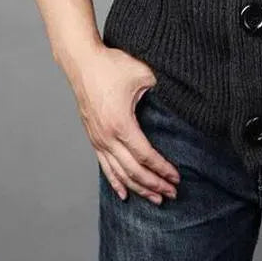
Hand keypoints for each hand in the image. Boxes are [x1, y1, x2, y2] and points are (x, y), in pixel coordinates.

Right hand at [65, 43, 180, 204]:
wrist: (83, 61)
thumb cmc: (112, 65)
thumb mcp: (143, 73)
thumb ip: (161, 89)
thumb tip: (179, 97)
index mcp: (121, 123)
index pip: (145, 155)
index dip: (162, 169)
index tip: (176, 177)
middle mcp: (107, 136)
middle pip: (133, 171)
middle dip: (154, 184)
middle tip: (171, 193)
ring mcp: (98, 139)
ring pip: (119, 173)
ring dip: (138, 188)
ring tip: (155, 198)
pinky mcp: (93, 137)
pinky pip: (104, 166)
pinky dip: (115, 182)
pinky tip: (124, 193)